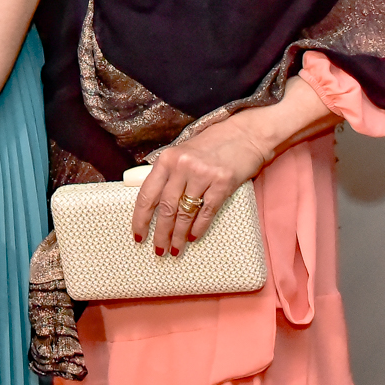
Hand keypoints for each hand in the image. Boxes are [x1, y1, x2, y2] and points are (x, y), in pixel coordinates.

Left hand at [132, 117, 270, 256]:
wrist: (245, 134)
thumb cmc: (212, 145)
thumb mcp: (182, 153)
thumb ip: (168, 174)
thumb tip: (153, 204)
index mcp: (167, 159)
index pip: (147, 194)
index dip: (140, 218)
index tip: (138, 235)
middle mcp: (182, 166)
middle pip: (165, 208)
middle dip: (160, 233)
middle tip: (158, 250)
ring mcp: (203, 174)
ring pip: (185, 213)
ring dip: (179, 235)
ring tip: (175, 250)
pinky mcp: (223, 182)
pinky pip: (207, 211)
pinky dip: (199, 227)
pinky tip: (193, 237)